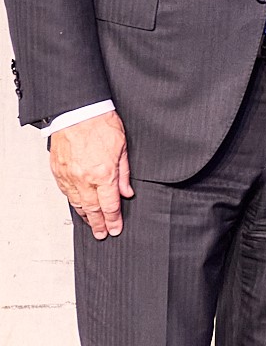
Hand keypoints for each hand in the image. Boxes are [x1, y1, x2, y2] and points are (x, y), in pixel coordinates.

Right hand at [50, 110, 133, 239]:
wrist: (77, 112)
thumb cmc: (101, 124)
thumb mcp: (123, 147)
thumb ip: (124, 173)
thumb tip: (126, 192)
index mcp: (103, 174)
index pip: (110, 205)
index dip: (113, 220)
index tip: (115, 229)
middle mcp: (84, 178)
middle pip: (92, 209)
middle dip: (99, 224)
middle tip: (102, 234)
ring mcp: (69, 176)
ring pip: (77, 203)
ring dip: (85, 215)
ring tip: (92, 224)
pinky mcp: (58, 171)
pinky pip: (66, 192)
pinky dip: (73, 201)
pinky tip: (78, 206)